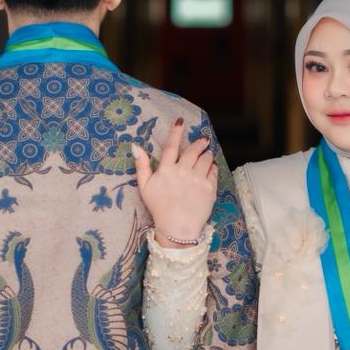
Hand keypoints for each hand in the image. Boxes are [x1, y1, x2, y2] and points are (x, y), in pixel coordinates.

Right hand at [132, 118, 217, 247]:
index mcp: (166, 170)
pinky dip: (212, 166)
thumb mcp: (145, 187)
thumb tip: (136, 147)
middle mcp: (183, 172)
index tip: (180, 121)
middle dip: (199, 142)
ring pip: (205, 158)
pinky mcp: (210, 188)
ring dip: (206, 154)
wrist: (177, 229)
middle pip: (193, 150)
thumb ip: (141, 166)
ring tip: (206, 154)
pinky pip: (213, 171)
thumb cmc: (159, 208)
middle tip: (203, 140)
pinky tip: (210, 167)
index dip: (176, 132)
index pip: (172, 146)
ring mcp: (198, 180)